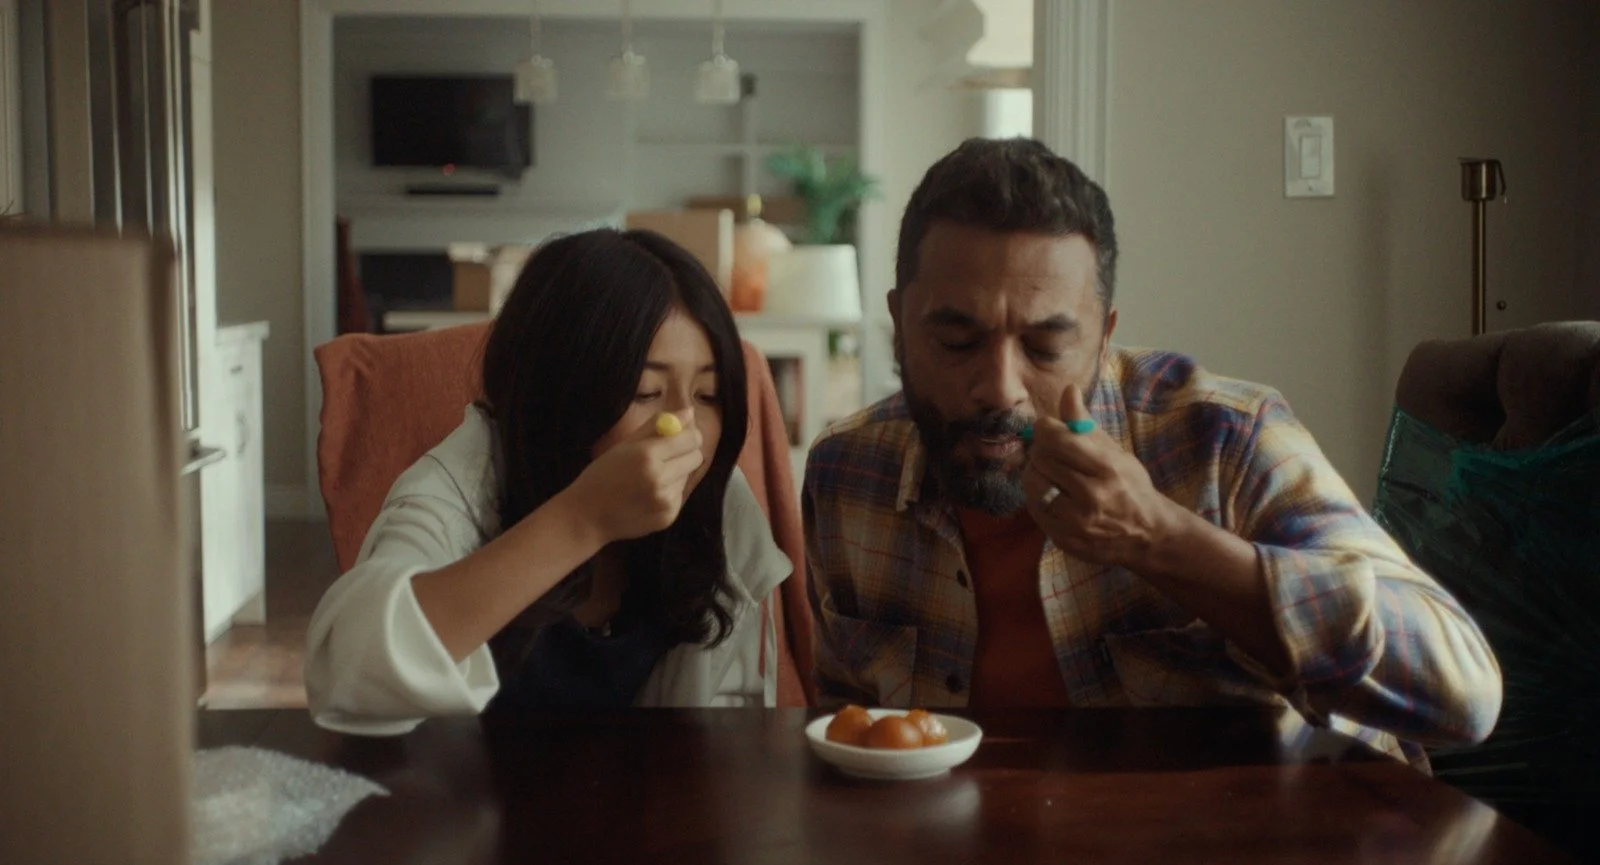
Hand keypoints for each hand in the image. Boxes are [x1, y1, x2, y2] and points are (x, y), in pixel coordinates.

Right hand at [564, 413, 704, 542]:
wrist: (586, 516)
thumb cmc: (602, 475)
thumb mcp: (624, 444)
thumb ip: (657, 426)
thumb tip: (688, 412)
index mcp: (647, 455)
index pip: (691, 439)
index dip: (689, 434)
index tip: (682, 435)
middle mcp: (659, 478)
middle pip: (696, 457)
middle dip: (686, 452)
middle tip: (668, 454)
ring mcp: (665, 501)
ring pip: (688, 476)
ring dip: (676, 473)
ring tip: (650, 478)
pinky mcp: (668, 517)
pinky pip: (680, 495)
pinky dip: (669, 492)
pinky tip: (648, 495)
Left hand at [1021, 383, 1180, 572]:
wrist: (1146, 534)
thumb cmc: (1129, 486)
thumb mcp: (1113, 452)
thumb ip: (1084, 424)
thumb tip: (1068, 389)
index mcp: (1106, 469)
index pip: (1057, 439)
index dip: (1045, 428)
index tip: (1048, 428)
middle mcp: (1091, 497)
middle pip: (1040, 459)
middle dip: (1040, 449)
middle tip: (1051, 451)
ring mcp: (1075, 522)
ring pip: (1032, 484)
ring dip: (1036, 472)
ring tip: (1051, 472)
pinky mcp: (1063, 539)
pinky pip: (1034, 508)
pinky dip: (1038, 496)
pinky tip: (1054, 494)